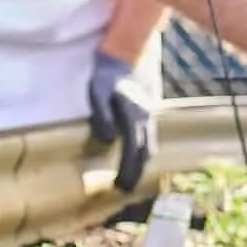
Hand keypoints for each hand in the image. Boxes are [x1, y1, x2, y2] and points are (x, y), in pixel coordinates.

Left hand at [85, 49, 154, 193]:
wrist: (123, 56)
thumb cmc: (105, 76)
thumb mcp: (97, 92)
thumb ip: (102, 115)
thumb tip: (108, 140)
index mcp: (134, 115)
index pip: (134, 149)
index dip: (128, 169)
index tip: (120, 186)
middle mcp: (146, 118)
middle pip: (145, 152)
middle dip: (136, 173)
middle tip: (124, 190)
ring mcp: (149, 116)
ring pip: (149, 146)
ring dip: (141, 165)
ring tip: (129, 180)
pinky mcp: (147, 115)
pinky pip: (148, 139)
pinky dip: (143, 153)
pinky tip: (135, 159)